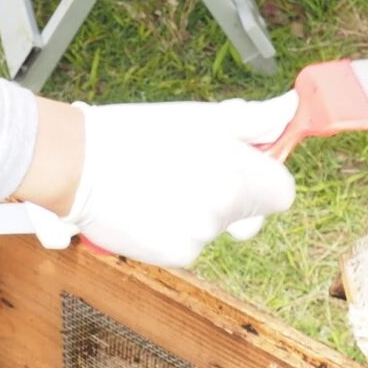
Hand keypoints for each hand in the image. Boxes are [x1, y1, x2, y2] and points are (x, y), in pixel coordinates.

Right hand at [33, 94, 297, 267]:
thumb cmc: (137, 134)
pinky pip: (188, 242)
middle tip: (195, 169)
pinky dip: (172, 227)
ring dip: (197, 209)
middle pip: (250, 214)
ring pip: (215, 227)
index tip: (248, 165)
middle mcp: (223, 213)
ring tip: (160, 182)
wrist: (79, 164)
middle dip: (232, 196)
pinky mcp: (173, 256)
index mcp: (237, 175)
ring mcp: (198, 239)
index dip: (266, 178)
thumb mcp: (200, 118)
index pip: (282, 192)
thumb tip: (289, 111)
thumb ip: (253, 121)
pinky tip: (147, 204)